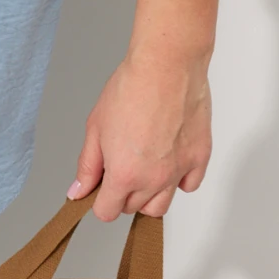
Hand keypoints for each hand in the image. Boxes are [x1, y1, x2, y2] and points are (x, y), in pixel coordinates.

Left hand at [68, 49, 212, 221]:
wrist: (166, 66)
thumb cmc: (130, 89)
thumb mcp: (96, 126)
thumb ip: (88, 165)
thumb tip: (78, 191)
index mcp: (124, 175)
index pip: (107, 212)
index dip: (99, 201)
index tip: (100, 187)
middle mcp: (153, 180)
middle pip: (133, 208)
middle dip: (122, 193)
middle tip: (121, 164)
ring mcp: (179, 171)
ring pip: (161, 205)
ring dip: (149, 194)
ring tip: (144, 166)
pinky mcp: (200, 158)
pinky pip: (189, 185)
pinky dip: (179, 180)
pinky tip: (169, 160)